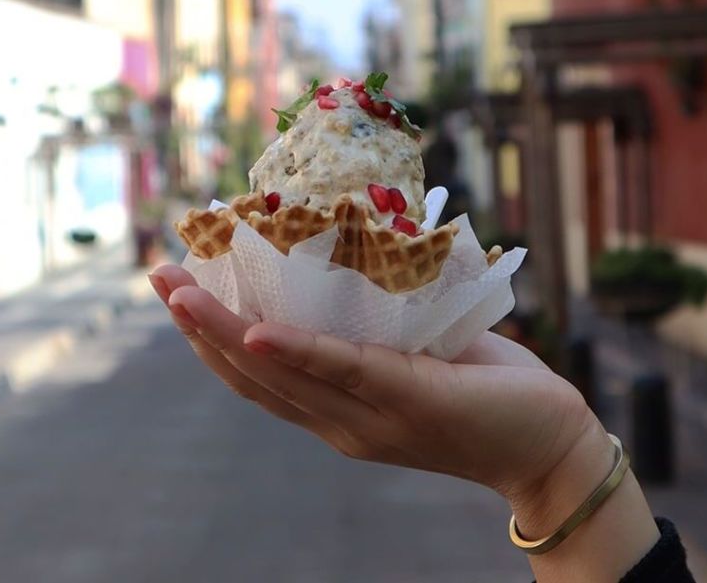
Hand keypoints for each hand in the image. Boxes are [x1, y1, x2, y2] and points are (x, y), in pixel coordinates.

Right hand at [149, 265, 600, 515]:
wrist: (549, 443)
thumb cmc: (484, 389)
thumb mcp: (416, 354)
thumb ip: (376, 328)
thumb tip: (351, 263)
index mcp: (338, 414)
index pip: (259, 379)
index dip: (213, 338)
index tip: (178, 292)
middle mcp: (340, 425)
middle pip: (252, 377)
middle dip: (198, 328)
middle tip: (158, 277)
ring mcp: (369, 420)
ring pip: (282, 376)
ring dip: (225, 334)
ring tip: (182, 292)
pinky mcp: (408, 401)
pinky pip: (343, 372)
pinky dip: (296, 352)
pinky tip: (257, 332)